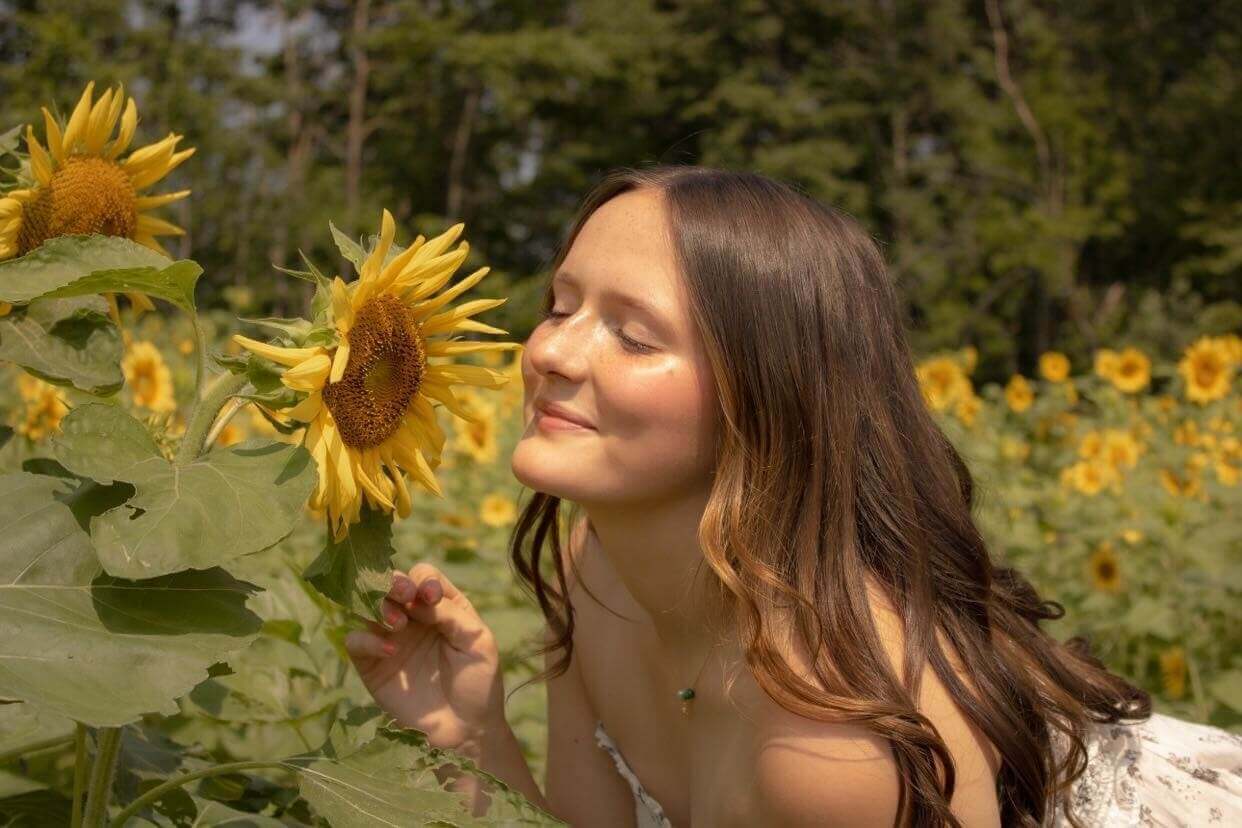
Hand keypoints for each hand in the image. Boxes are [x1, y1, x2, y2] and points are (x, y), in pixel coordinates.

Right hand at [345, 562, 506, 750]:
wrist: (466, 730)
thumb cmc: (478, 682)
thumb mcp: (477, 641)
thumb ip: (451, 614)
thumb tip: (418, 598)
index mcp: (441, 607)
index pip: (423, 577)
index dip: (423, 580)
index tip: (431, 596)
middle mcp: (412, 618)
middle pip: (391, 584)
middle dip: (394, 583)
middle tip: (404, 594)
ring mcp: (390, 639)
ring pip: (368, 606)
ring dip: (380, 607)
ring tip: (398, 624)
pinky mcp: (372, 665)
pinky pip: (355, 642)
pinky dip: (367, 640)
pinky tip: (390, 650)